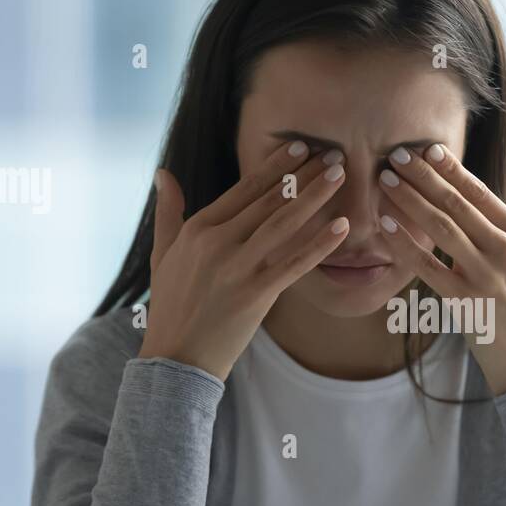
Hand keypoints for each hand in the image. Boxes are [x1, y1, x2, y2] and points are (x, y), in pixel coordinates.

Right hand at [137, 142, 348, 380]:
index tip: (301, 148)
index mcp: (198, 229)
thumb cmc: (172, 306)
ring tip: (342, 176)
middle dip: (304, 175)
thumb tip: (163, 173)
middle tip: (334, 154)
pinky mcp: (256, 294)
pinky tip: (343, 228)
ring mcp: (238, 268)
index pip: (244, 189)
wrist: (177, 357)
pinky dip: (320, 244)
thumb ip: (168, 212)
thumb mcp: (163, 254)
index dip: (275, 167)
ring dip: (316, 197)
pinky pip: (295, 263)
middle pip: (270, 200)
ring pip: (284, 224)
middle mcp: (218, 243)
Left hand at [375, 143, 505, 395]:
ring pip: (441, 229)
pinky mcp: (466, 303)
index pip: (482, 194)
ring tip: (386, 182)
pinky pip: (428, 268)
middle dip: (424, 177)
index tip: (427, 150)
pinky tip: (386, 226)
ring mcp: (486, 277)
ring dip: (411, 202)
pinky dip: (406, 245)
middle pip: (457, 204)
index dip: (452, 170)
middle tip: (396, 155)